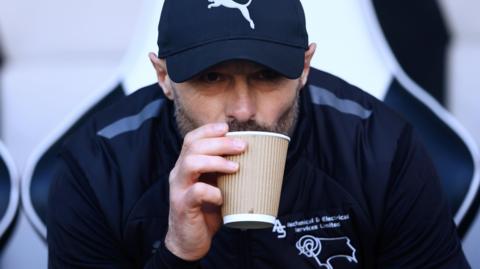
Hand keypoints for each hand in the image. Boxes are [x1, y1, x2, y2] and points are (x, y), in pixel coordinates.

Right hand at [165, 123, 246, 260]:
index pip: (191, 140)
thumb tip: (253, 159)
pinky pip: (196, 192)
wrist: (189, 243)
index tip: (228, 128)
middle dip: (220, 143)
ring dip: (216, 161)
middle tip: (242, 146)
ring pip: (191, 163)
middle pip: (193, 147)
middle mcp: (179, 174)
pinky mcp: (183, 206)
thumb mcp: (214, 187)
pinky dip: (212, 191)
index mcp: (186, 167)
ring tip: (235, 167)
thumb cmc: (205, 213)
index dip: (208, 130)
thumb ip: (223, 173)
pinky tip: (222, 196)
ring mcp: (179, 190)